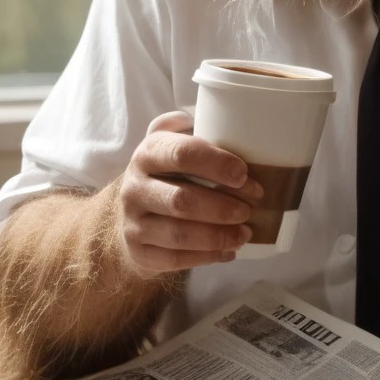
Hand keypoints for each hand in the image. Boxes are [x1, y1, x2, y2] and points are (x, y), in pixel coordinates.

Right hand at [118, 112, 261, 275]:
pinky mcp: (140, 253)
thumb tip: (222, 119)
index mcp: (147, 153)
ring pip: (180, 234)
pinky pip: (176, 259)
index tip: (244, 174)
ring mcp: (134, 223)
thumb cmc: (164, 174)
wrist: (129, 215)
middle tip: (250, 208)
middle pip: (182, 200)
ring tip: (246, 232)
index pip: (181, 154)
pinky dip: (208, 256)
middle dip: (222, 206)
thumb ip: (189, 126)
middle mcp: (134, 187)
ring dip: (219, 235)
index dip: (217, 164)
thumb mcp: (169, 141)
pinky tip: (230, 251)